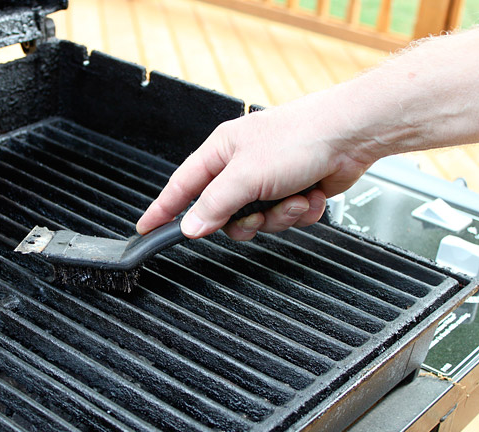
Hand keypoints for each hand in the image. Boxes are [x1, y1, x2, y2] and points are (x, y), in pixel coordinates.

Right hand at [135, 95, 375, 239]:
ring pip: (257, 220)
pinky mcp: (292, 190)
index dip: (163, 209)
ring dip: (279, 215)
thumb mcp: (247, 174)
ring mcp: (268, 179)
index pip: (181, 186)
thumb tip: (191, 226)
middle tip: (258, 214)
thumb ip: (215, 204)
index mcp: (221, 152)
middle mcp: (242, 166)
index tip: (147, 228)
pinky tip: (310, 195)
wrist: (352, 135)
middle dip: (246, 220)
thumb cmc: (300, 137)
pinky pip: (284, 218)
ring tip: (294, 196)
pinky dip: (300, 212)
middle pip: (224, 214)